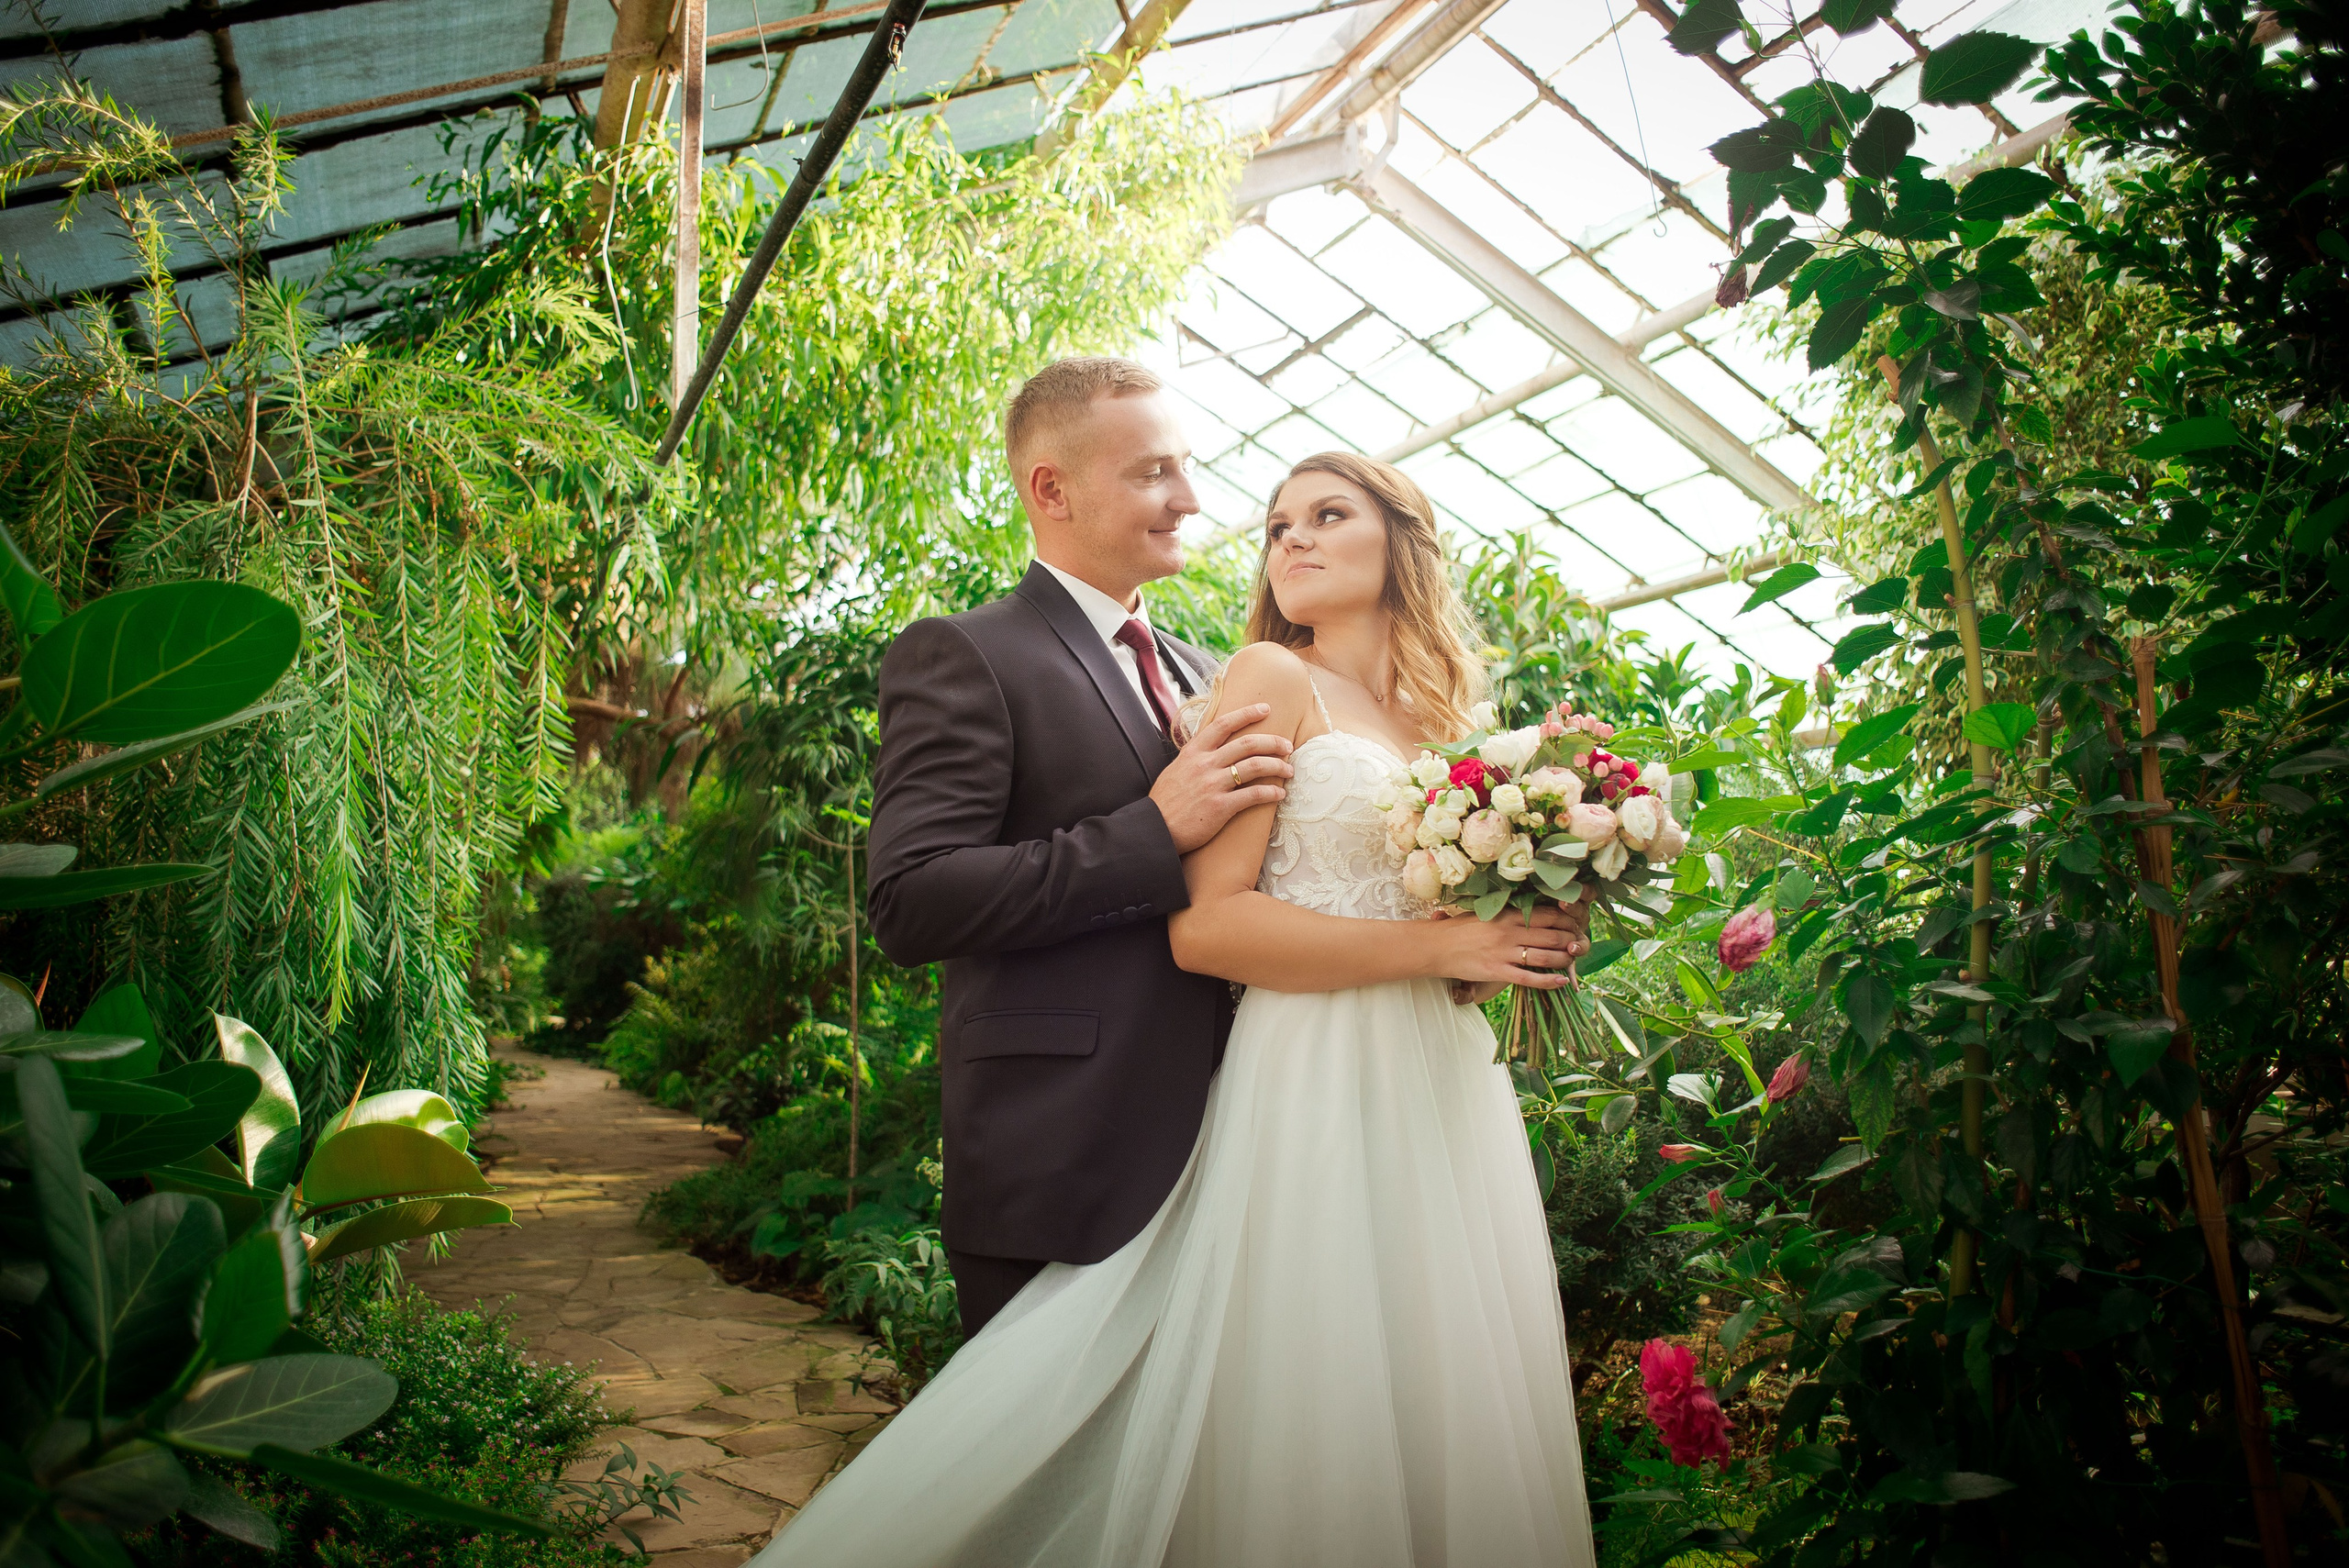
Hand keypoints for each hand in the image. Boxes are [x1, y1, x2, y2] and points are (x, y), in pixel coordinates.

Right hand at [1151, 702, 1293, 853]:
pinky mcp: (1220, 807)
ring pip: (1254, 766)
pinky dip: (1271, 792)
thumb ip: (1195, 757)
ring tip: (1289, 770)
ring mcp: (1212, 785)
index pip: (1223, 724)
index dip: (1247, 713)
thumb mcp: (1176, 769)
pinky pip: (1253, 795)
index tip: (1265, 709)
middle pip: (1247, 743)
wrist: (1154, 828)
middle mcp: (1204, 764)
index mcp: (1193, 752)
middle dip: (1273, 742)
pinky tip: (1280, 794)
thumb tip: (1213, 748)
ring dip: (1277, 766)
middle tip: (1287, 745)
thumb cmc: (1165, 802)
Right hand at [1431, 900, 1591, 997]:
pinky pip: (1529, 978)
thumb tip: (1533, 913)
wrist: (1436, 946)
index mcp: (1508, 914)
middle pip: (1552, 935)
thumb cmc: (1460, 929)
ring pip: (1545, 957)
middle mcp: (1509, 932)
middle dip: (1571, 941)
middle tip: (1579, 945)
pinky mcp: (1497, 971)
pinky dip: (1548, 981)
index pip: (1548, 915)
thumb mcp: (1486, 914)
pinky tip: (1561, 982)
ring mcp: (1504, 953)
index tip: (1575, 926)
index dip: (1567, 921)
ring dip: (1564, 960)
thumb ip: (1510, 914)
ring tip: (1572, 962)